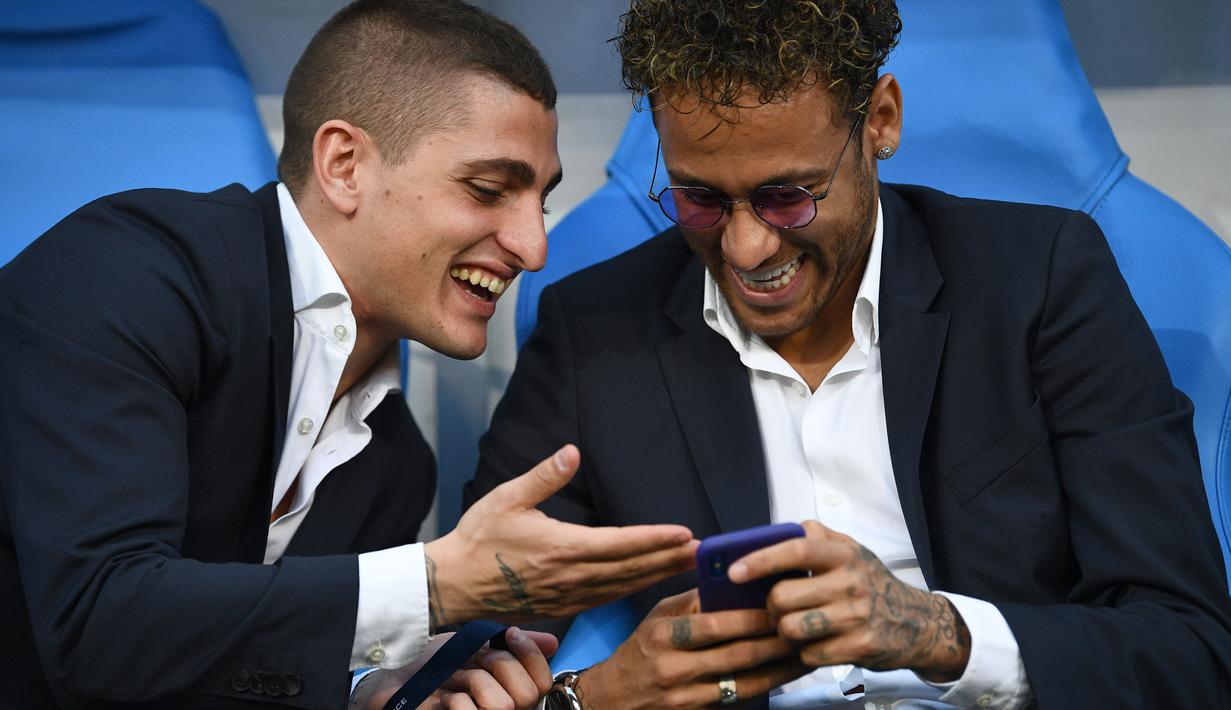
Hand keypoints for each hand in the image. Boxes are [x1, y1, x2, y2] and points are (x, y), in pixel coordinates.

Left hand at [355, 627, 558, 709]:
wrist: (395, 680)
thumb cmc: (434, 664)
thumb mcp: (476, 646)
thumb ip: (512, 646)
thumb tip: (553, 643)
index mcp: (512, 690)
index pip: (544, 682)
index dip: (531, 656)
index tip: (509, 633)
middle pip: (527, 694)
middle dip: (498, 667)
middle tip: (472, 662)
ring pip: (503, 705)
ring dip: (474, 682)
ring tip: (454, 680)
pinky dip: (457, 701)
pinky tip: (445, 700)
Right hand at [426, 445, 698, 627]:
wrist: (453, 584)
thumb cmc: (479, 538)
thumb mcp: (507, 497)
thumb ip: (544, 475)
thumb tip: (572, 452)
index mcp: (562, 547)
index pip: (621, 544)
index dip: (656, 539)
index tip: (684, 533)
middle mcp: (571, 576)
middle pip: (632, 569)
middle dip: (669, 558)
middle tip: (701, 550)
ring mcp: (568, 595)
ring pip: (623, 587)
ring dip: (657, 575)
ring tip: (685, 564)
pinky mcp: (562, 607)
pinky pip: (606, 599)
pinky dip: (632, 590)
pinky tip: (646, 582)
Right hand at [574, 590, 807, 708]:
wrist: (613, 699)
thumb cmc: (641, 651)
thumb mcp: (657, 617)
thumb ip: (692, 600)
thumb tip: (732, 582)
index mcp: (664, 634)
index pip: (714, 624)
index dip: (750, 618)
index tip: (778, 607)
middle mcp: (674, 667)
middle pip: (736, 654)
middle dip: (774, 642)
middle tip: (804, 627)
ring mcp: (687, 696)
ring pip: (744, 682)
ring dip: (779, 668)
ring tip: (805, 652)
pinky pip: (738, 699)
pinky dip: (765, 686)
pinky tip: (785, 675)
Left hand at [729, 520, 969, 681]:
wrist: (918, 623)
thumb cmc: (872, 583)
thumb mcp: (850, 550)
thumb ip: (815, 536)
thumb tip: (776, 531)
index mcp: (844, 553)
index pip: (796, 549)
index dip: (760, 560)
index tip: (733, 571)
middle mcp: (851, 582)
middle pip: (782, 597)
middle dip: (769, 607)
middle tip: (776, 608)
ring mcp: (857, 616)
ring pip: (791, 628)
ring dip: (785, 632)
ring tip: (795, 626)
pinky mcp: (860, 647)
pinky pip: (809, 654)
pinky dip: (805, 652)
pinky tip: (816, 643)